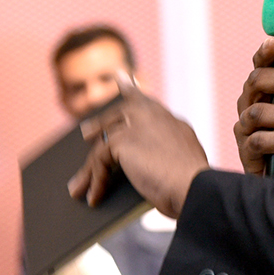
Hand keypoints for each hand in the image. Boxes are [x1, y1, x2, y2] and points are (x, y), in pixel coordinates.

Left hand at [66, 80, 208, 217]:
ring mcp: (138, 124)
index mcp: (173, 124)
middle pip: (120, 113)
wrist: (195, 189)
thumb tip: (132, 167)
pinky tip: (93, 199)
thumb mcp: (179, 165)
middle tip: (84, 131)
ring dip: (89, 168)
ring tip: (78, 183)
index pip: (148, 103)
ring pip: (105, 142)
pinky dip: (94, 181)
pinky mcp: (122, 140)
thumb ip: (160, 155)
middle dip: (100, 121)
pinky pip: (99, 160)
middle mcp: (155, 117)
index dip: (132, 91)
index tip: (120, 76)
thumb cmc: (191, 188)